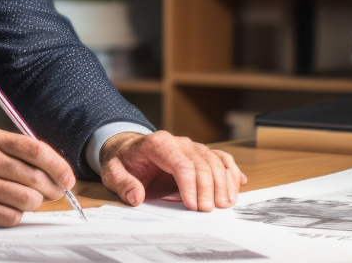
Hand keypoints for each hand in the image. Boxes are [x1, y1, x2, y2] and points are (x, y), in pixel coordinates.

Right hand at [0, 127, 77, 225]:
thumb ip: (13, 152)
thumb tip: (55, 170)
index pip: (36, 150)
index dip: (59, 166)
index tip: (68, 179)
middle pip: (37, 178)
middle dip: (51, 190)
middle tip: (50, 194)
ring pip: (28, 200)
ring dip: (31, 205)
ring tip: (20, 201)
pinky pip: (11, 218)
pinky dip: (12, 217)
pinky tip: (1, 210)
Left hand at [98, 132, 245, 211]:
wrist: (128, 149)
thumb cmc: (124, 161)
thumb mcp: (113, 172)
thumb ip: (123, 184)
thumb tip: (136, 197)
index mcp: (158, 144)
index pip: (181, 163)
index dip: (190, 185)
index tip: (193, 206)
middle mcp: (179, 142)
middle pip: (201, 163)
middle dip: (208, 188)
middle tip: (208, 210)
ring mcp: (192, 146)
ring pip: (215, 160)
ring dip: (223, 182)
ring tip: (225, 203)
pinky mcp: (200, 153)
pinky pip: (220, 158)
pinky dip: (231, 170)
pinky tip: (238, 184)